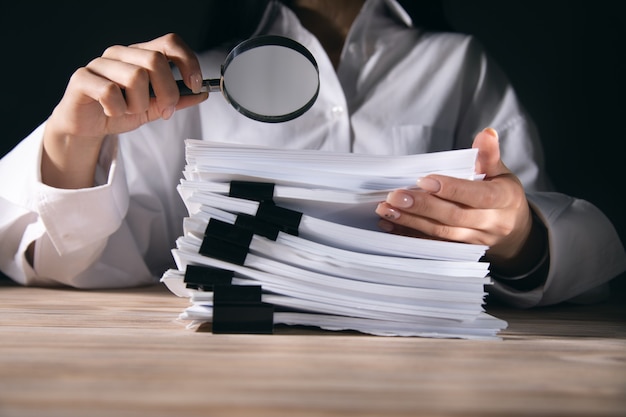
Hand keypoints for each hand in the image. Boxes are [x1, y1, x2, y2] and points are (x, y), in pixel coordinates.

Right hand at [42, 33, 207, 188]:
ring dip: (139, 104)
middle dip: (167, 92)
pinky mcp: (82, 78)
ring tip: (130, 111)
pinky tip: (112, 112)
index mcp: (141, 54)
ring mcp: (100, 64)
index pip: (170, 42)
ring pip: (135, 76)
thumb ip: (177, 100)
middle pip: (155, 60)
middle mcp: (121, 53)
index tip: (195, 84)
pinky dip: (117, 109)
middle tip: (164, 110)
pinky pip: (110, 92)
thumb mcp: (154, 108)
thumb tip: (202, 93)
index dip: (187, 61)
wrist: (87, 127)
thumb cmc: (119, 111)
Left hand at [375, 127, 539, 272]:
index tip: (424, 181)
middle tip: (395, 196)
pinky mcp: (459, 250)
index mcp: (503, 199)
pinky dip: (410, 235)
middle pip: (453, 216)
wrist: (513, 230)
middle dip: (422, 206)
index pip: (477, 195)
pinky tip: (390, 226)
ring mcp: (474, 239)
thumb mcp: (501, 172)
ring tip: (387, 210)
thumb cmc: (503, 194)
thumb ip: (489, 155)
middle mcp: (490, 223)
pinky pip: (432, 244)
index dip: (452, 189)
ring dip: (411, 221)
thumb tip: (487, 133)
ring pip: (440, 232)